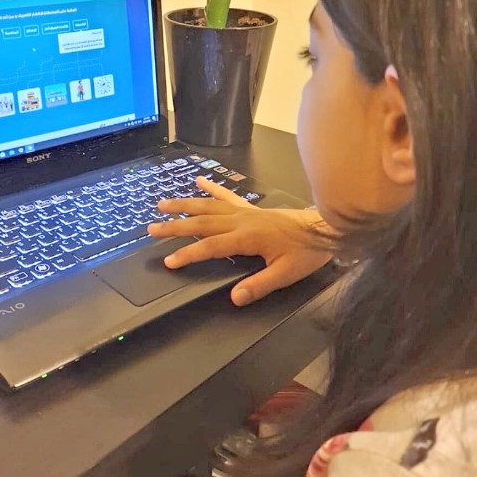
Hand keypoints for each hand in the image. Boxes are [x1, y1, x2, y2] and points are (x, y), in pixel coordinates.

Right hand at [147, 177, 332, 306]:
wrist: (324, 228)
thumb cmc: (306, 252)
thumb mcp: (286, 274)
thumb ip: (259, 286)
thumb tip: (235, 298)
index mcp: (246, 237)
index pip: (210, 246)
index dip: (188, 254)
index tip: (169, 261)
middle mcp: (241, 220)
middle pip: (201, 222)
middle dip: (175, 226)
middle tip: (152, 228)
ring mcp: (245, 211)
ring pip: (208, 205)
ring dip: (184, 204)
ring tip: (162, 204)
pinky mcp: (251, 208)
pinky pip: (227, 196)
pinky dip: (212, 186)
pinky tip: (199, 179)